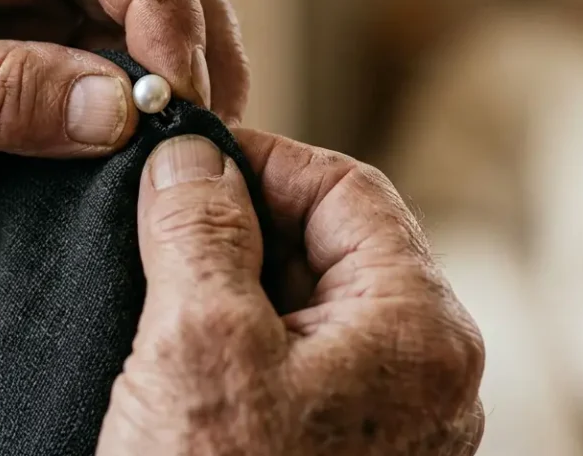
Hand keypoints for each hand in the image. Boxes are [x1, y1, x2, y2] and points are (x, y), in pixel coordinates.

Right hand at [98, 132, 485, 454]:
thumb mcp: (197, 343)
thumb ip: (200, 228)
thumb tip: (190, 156)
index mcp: (421, 328)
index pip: (349, 190)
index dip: (263, 161)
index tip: (185, 158)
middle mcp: (425, 371)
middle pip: (337, 244)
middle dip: (243, 222)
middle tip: (158, 217)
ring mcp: (391, 419)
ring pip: (313, 304)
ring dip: (236, 280)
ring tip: (157, 282)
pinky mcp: (347, 454)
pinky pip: (302, 364)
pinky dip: (243, 338)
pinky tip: (180, 345)